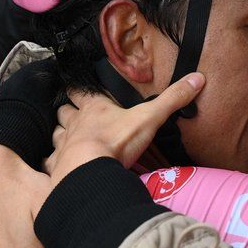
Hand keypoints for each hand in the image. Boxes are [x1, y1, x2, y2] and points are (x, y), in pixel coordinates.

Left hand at [44, 73, 204, 186]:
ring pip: (56, 134)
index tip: (77, 90)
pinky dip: (52, 161)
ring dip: (60, 135)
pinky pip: (50, 161)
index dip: (77, 90)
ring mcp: (63, 145)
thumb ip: (172, 99)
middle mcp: (75, 124)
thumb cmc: (117, 141)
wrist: (90, 169)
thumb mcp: (150, 117)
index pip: (79, 92)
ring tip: (68, 140)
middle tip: (75, 116)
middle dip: (67, 112)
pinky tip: (57, 166)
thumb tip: (197, 78)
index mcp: (93, 108)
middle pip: (64, 112)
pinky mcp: (58, 166)